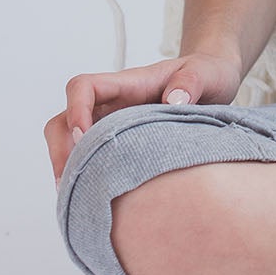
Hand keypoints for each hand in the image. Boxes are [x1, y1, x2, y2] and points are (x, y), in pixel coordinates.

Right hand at [43, 51, 243, 183]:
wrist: (214, 80)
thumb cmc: (206, 74)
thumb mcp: (207, 73)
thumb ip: (192, 82)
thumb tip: (173, 100)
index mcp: (128, 84)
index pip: (84, 87)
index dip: (75, 109)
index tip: (82, 136)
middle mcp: (113, 104)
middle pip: (63, 120)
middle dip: (60, 150)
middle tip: (71, 184)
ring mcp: (113, 124)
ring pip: (69, 142)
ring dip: (67, 168)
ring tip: (77, 200)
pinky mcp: (120, 143)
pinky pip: (90, 158)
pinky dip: (84, 177)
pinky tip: (93, 201)